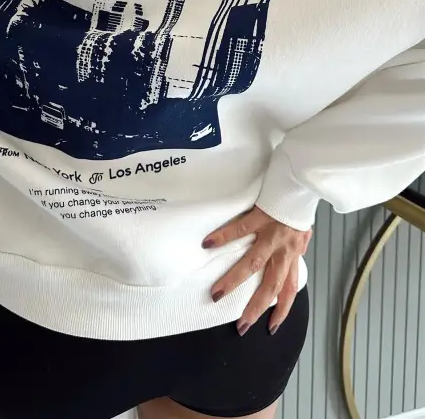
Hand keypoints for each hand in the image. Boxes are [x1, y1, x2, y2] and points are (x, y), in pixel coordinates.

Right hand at [202, 206, 311, 335]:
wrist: (303, 184)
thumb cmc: (298, 210)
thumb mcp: (301, 235)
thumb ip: (294, 249)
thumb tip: (292, 258)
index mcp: (292, 256)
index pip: (289, 290)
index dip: (282, 311)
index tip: (271, 328)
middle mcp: (283, 250)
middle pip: (270, 286)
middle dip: (255, 308)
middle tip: (240, 325)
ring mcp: (270, 235)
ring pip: (252, 264)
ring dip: (234, 281)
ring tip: (217, 294)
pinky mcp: (260, 217)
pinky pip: (239, 229)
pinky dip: (223, 236)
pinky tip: (208, 244)